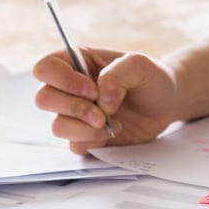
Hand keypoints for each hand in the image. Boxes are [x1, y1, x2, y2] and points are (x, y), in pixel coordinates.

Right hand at [33, 47, 178, 154]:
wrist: (165, 103)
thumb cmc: (150, 78)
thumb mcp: (140, 64)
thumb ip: (117, 73)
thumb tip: (101, 98)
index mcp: (77, 63)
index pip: (45, 68)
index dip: (62, 80)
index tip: (92, 89)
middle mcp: (70, 89)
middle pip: (43, 99)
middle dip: (75, 108)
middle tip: (103, 112)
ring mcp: (75, 115)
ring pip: (57, 126)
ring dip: (85, 128)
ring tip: (111, 123)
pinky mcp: (85, 137)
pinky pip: (74, 145)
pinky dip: (95, 141)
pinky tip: (114, 132)